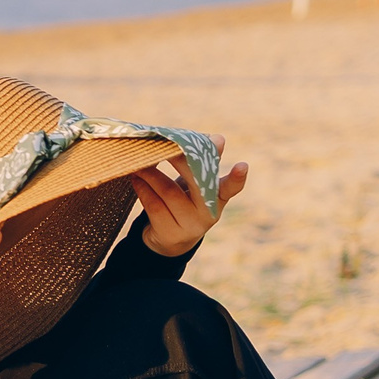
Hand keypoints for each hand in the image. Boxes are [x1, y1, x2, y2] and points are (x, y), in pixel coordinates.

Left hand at [129, 138, 246, 257]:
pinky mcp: (170, 233)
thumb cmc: (185, 202)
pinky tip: (136, 179)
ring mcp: (190, 226)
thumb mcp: (197, 184)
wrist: (169, 240)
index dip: (237, 177)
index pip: (231, 187)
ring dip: (151, 174)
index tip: (243, 165)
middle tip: (163, 143)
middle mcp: (208, 214)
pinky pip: (154, 206)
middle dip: (178, 160)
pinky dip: (143, 189)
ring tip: (139, 161)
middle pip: (195, 183)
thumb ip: (205, 162)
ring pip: (169, 193)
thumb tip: (217, 137)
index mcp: (218, 198)